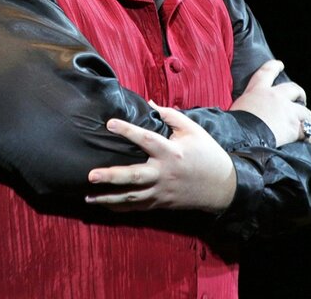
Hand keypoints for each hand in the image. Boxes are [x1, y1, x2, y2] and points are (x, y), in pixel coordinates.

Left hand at [84, 102, 235, 212]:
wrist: (223, 187)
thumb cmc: (207, 154)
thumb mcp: (193, 130)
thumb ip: (170, 115)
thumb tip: (149, 103)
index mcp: (172, 152)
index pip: (146, 139)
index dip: (128, 131)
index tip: (109, 123)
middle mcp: (164, 173)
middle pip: (135, 176)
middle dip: (112, 176)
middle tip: (91, 175)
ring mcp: (161, 191)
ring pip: (132, 197)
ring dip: (109, 198)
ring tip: (87, 196)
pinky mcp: (161, 203)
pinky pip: (137, 207)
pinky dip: (119, 207)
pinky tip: (102, 205)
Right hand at [229, 59, 310, 146]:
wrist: (242, 136)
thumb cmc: (233, 124)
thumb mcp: (233, 109)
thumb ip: (242, 108)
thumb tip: (233, 115)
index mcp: (257, 90)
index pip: (266, 73)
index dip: (274, 67)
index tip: (280, 63)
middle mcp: (275, 96)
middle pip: (293, 89)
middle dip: (300, 94)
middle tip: (301, 99)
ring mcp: (287, 111)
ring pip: (306, 112)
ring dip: (309, 119)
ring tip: (310, 125)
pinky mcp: (295, 127)